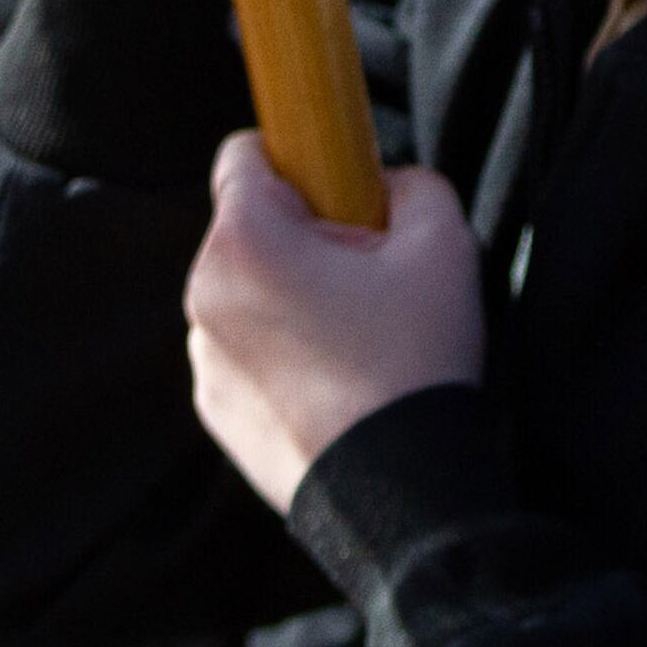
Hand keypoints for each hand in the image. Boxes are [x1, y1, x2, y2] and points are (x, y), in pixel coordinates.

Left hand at [185, 144, 481, 513]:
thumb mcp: (443, 243)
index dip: (299, 156)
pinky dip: (281, 351)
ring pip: (248, 291)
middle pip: (249, 227)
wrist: (399, 493)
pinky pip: (245, 351)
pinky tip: (339, 381)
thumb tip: (386, 184)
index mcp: (245, 242)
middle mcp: (203, 294)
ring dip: (290, 295)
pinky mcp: (215, 410)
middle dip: (304, 235)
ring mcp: (203, 359)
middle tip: (369, 275)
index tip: (340, 188)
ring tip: (358, 337)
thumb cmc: (415, 359)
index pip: (244, 152)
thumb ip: (412, 184)